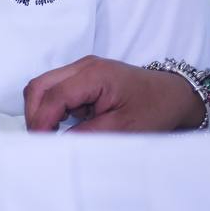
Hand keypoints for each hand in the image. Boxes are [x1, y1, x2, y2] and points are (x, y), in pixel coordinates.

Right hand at [24, 55, 204, 131]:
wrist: (174, 95)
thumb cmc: (155, 109)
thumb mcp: (124, 128)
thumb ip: (88, 134)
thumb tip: (57, 143)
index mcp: (94, 75)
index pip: (54, 95)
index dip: (42, 120)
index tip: (40, 143)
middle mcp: (83, 66)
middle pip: (40, 85)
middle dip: (34, 113)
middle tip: (41, 139)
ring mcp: (81, 69)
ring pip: (44, 86)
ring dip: (42, 110)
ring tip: (52, 133)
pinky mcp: (83, 76)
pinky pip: (55, 88)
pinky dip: (52, 107)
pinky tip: (63, 124)